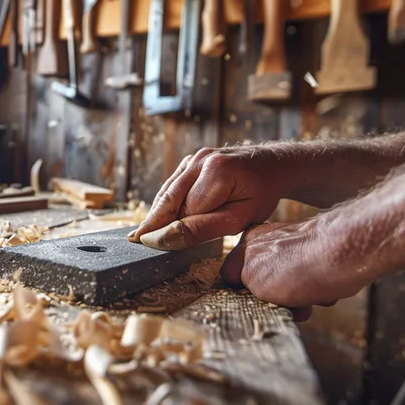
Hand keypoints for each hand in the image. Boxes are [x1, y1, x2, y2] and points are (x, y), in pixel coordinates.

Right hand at [128, 147, 287, 249]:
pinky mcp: (190, 160)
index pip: (184, 211)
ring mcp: (194, 158)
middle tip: (133, 241)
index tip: (147, 247)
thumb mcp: (238, 218)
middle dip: (153, 221)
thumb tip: (166, 238)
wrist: (271, 167)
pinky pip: (173, 185)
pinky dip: (165, 201)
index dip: (169, 230)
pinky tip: (158, 217)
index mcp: (216, 173)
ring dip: (156, 211)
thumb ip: (202, 228)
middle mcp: (200, 160)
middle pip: (169, 198)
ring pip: (167, 191)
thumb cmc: (260, 195)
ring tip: (140, 232)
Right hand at [220, 220, 367, 319]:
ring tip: (309, 299)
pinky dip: (316, 290)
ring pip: (288, 285)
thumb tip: (248, 293)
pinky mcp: (319, 254)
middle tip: (285, 306)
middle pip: (262, 283)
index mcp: (246, 242)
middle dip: (276, 299)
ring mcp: (294, 247)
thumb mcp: (254, 281)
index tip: (253, 305)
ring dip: (298, 298)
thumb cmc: (300, 265)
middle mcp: (268, 242)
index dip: (242, 294)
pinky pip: (310, 281)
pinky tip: (324, 291)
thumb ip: (241, 285)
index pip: (232, 275)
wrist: (344, 255)